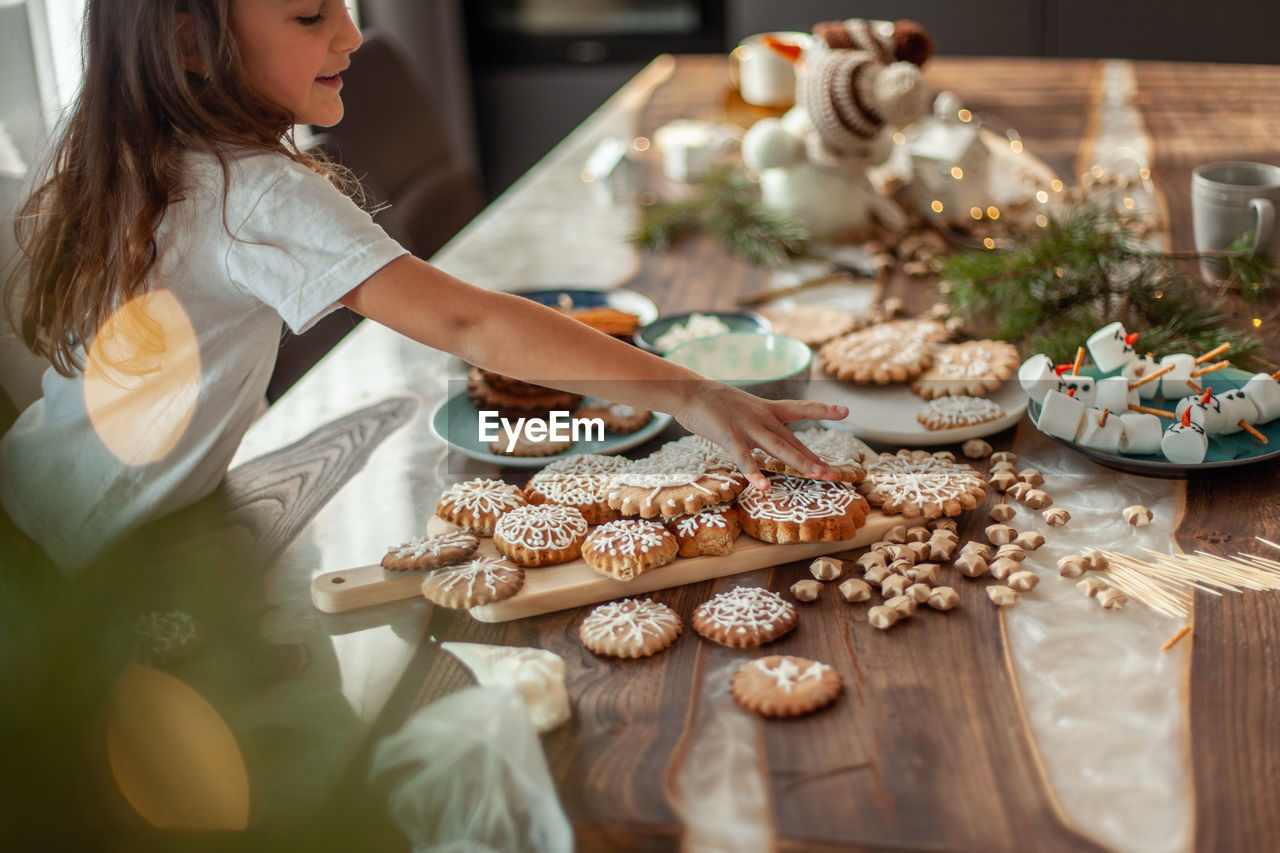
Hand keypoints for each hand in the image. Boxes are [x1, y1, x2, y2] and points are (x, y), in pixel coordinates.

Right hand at [671, 382, 848, 489]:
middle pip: (793, 441)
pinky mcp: (729, 435)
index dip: (823, 410)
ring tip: (817, 475)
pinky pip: (744, 458)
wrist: (689, 391)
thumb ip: (758, 424)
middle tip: (834, 473)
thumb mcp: (744, 408)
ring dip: (799, 463)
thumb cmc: (715, 403)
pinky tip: (763, 487)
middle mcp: (763, 417)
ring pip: (778, 448)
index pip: (801, 409)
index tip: (846, 411)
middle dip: (814, 459)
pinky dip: (754, 473)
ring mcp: (747, 426)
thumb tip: (770, 437)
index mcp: (767, 409)